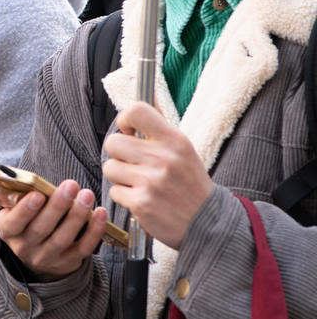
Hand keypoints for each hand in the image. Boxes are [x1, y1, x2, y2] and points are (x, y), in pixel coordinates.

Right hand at [0, 179, 109, 279]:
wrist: (36, 254)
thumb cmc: (25, 220)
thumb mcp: (11, 209)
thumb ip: (8, 192)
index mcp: (8, 230)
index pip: (14, 222)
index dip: (26, 209)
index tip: (38, 194)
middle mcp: (25, 247)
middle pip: (41, 228)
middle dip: (58, 206)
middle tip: (71, 185)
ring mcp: (47, 257)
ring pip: (63, 238)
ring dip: (77, 215)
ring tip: (87, 195)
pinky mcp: (68, 262)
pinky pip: (84, 248)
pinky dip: (94, 231)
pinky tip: (100, 213)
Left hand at [102, 101, 212, 248]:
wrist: (208, 223)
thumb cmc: (191, 183)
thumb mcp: (183, 150)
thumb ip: (160, 126)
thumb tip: (148, 95)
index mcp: (174, 141)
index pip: (136, 111)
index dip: (125, 119)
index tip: (129, 131)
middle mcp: (162, 159)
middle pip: (113, 142)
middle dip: (119, 154)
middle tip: (134, 163)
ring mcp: (151, 182)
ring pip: (109, 168)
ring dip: (120, 177)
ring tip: (140, 182)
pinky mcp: (141, 203)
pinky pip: (114, 191)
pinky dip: (124, 196)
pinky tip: (143, 198)